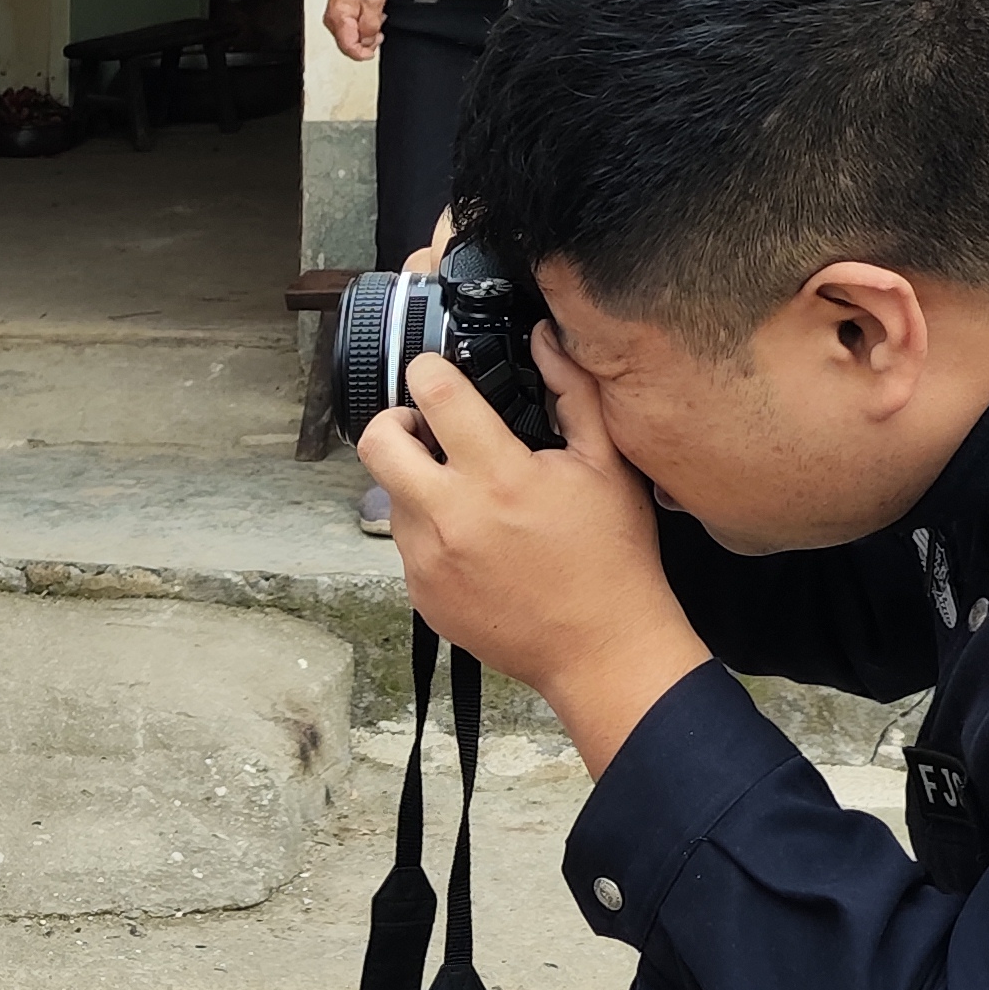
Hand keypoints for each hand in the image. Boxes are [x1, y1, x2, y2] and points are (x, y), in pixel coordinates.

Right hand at [323, 0, 388, 60]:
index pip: (349, 48)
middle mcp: (332, 22)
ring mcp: (333, 19)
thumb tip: (368, 42)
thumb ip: (370, 28)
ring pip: (349, 38)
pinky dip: (360, 28)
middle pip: (348, 45)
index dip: (363, 54)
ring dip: (364, 35)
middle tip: (379, 34)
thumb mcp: (374, 4)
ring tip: (375, 22)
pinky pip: (348, 29)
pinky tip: (368, 19)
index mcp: (340, 20)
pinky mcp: (337, 15)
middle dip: (365, 44)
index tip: (373, 52)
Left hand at [356, 356, 709, 773]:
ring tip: (466, 491)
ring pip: (390, 495)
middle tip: (427, 428)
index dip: (429, 370)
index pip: (435, 396)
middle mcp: (451, 517)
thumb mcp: (608, 466)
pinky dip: (429, 529)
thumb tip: (544, 340)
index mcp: (498, 477)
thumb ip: (574, 393)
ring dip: (417, 481)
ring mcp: (429, 560)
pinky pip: (406, 543)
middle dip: (396, 421)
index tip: (436, 371)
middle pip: (377, 444)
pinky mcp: (422, 594)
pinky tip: (474, 539)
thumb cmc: (611, 559)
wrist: (600, 649)